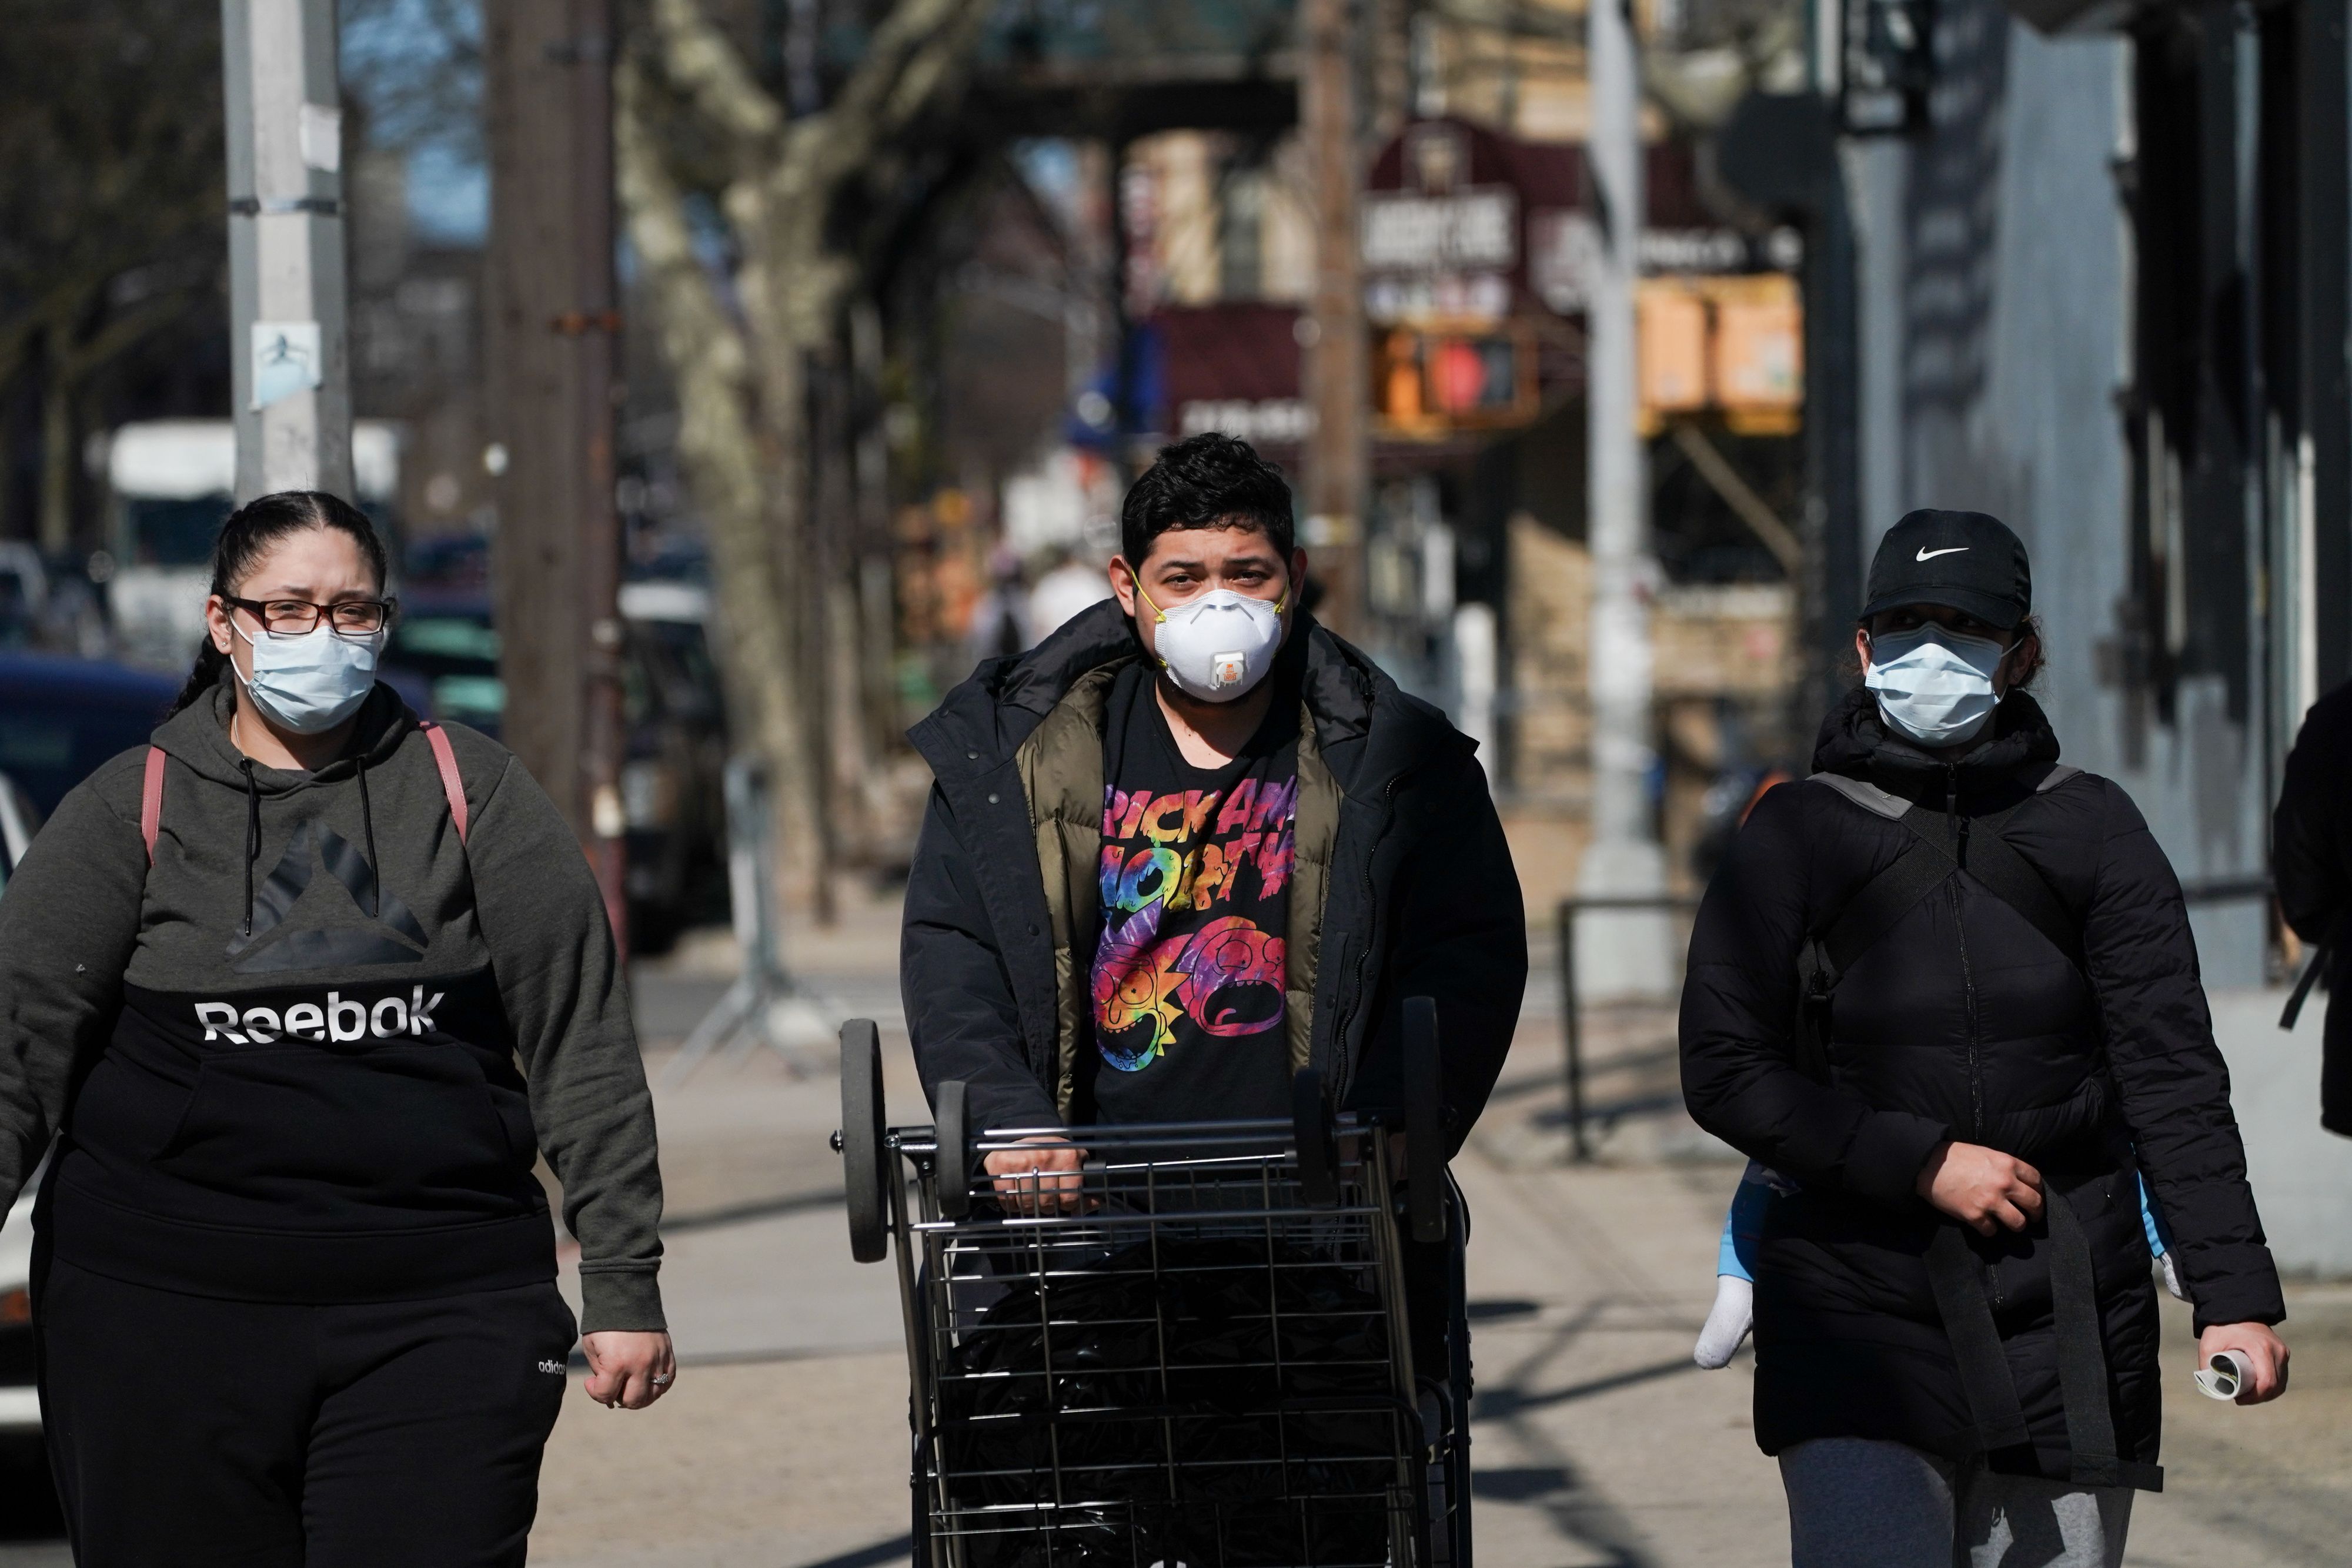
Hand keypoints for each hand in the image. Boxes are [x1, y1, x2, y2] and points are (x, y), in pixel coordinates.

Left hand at [581, 1330, 675, 1409]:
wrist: (626, 1297)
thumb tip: (610, 1396)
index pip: (606, 1395)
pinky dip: (658, 1386)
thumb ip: (600, 1374)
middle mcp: (640, 1364)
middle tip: (614, 1387)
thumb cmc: (604, 1325)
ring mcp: (657, 1359)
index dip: (594, 1392)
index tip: (590, 1381)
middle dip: (619, 1399)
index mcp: (616, 1363)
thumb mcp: (592, 1349)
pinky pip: (668, 1379)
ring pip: (654, 1394)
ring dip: (640, 1396)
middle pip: (633, 1401)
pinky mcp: (667, 1352)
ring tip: (630, 1387)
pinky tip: (647, 1381)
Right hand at [982, 1134, 1086, 1213]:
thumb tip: (1098, 1203)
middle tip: (1043, 1198)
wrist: (1019, 1138)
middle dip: (1045, 1207)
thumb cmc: (1050, 1155)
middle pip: (1047, 1203)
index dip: (1066, 1204)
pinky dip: (1010, 1203)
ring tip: (1029, 1195)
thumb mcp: (1071, 1165)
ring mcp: (1023, 1159)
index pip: (1070, 1197)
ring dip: (1027, 1207)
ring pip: (1027, 1204)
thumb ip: (1083, 1186)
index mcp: (1068, 1156)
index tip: (1062, 1201)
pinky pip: (1007, 1199)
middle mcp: (1047, 1155)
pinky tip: (1015, 1192)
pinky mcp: (1003, 1163)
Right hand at [1916, 1140, 2044, 1235]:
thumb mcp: (1986, 1153)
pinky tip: (1985, 1224)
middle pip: (2034, 1204)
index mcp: (2008, 1164)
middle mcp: (2004, 1183)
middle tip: (2031, 1217)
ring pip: (2019, 1223)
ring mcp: (1990, 1201)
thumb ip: (2004, 1167)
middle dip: (2036, 1213)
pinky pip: (1992, 1231)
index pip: (2036, 1180)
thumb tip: (2016, 1182)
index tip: (2034, 1196)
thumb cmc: (1956, 1156)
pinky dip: (1990, 1230)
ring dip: (2017, 1225)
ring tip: (2011, 1224)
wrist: (1928, 1165)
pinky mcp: (1975, 1215)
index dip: (2038, 1191)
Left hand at [2200, 1322, 2288, 1403]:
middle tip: (2241, 1399)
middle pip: (2276, 1386)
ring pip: (2281, 1383)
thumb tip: (2211, 1387)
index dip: (2254, 1397)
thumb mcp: (2208, 1344)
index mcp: (2263, 1349)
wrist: (2235, 1307)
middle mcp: (2278, 1351)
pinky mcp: (2282, 1352)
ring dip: (2267, 1394)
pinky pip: (2281, 1375)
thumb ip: (2206, 1365)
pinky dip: (2272, 1386)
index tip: (2238, 1399)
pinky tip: (2260, 1390)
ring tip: (2248, 1395)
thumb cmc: (2221, 1327)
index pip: (2267, 1383)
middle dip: (2259, 1398)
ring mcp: (2282, 1352)